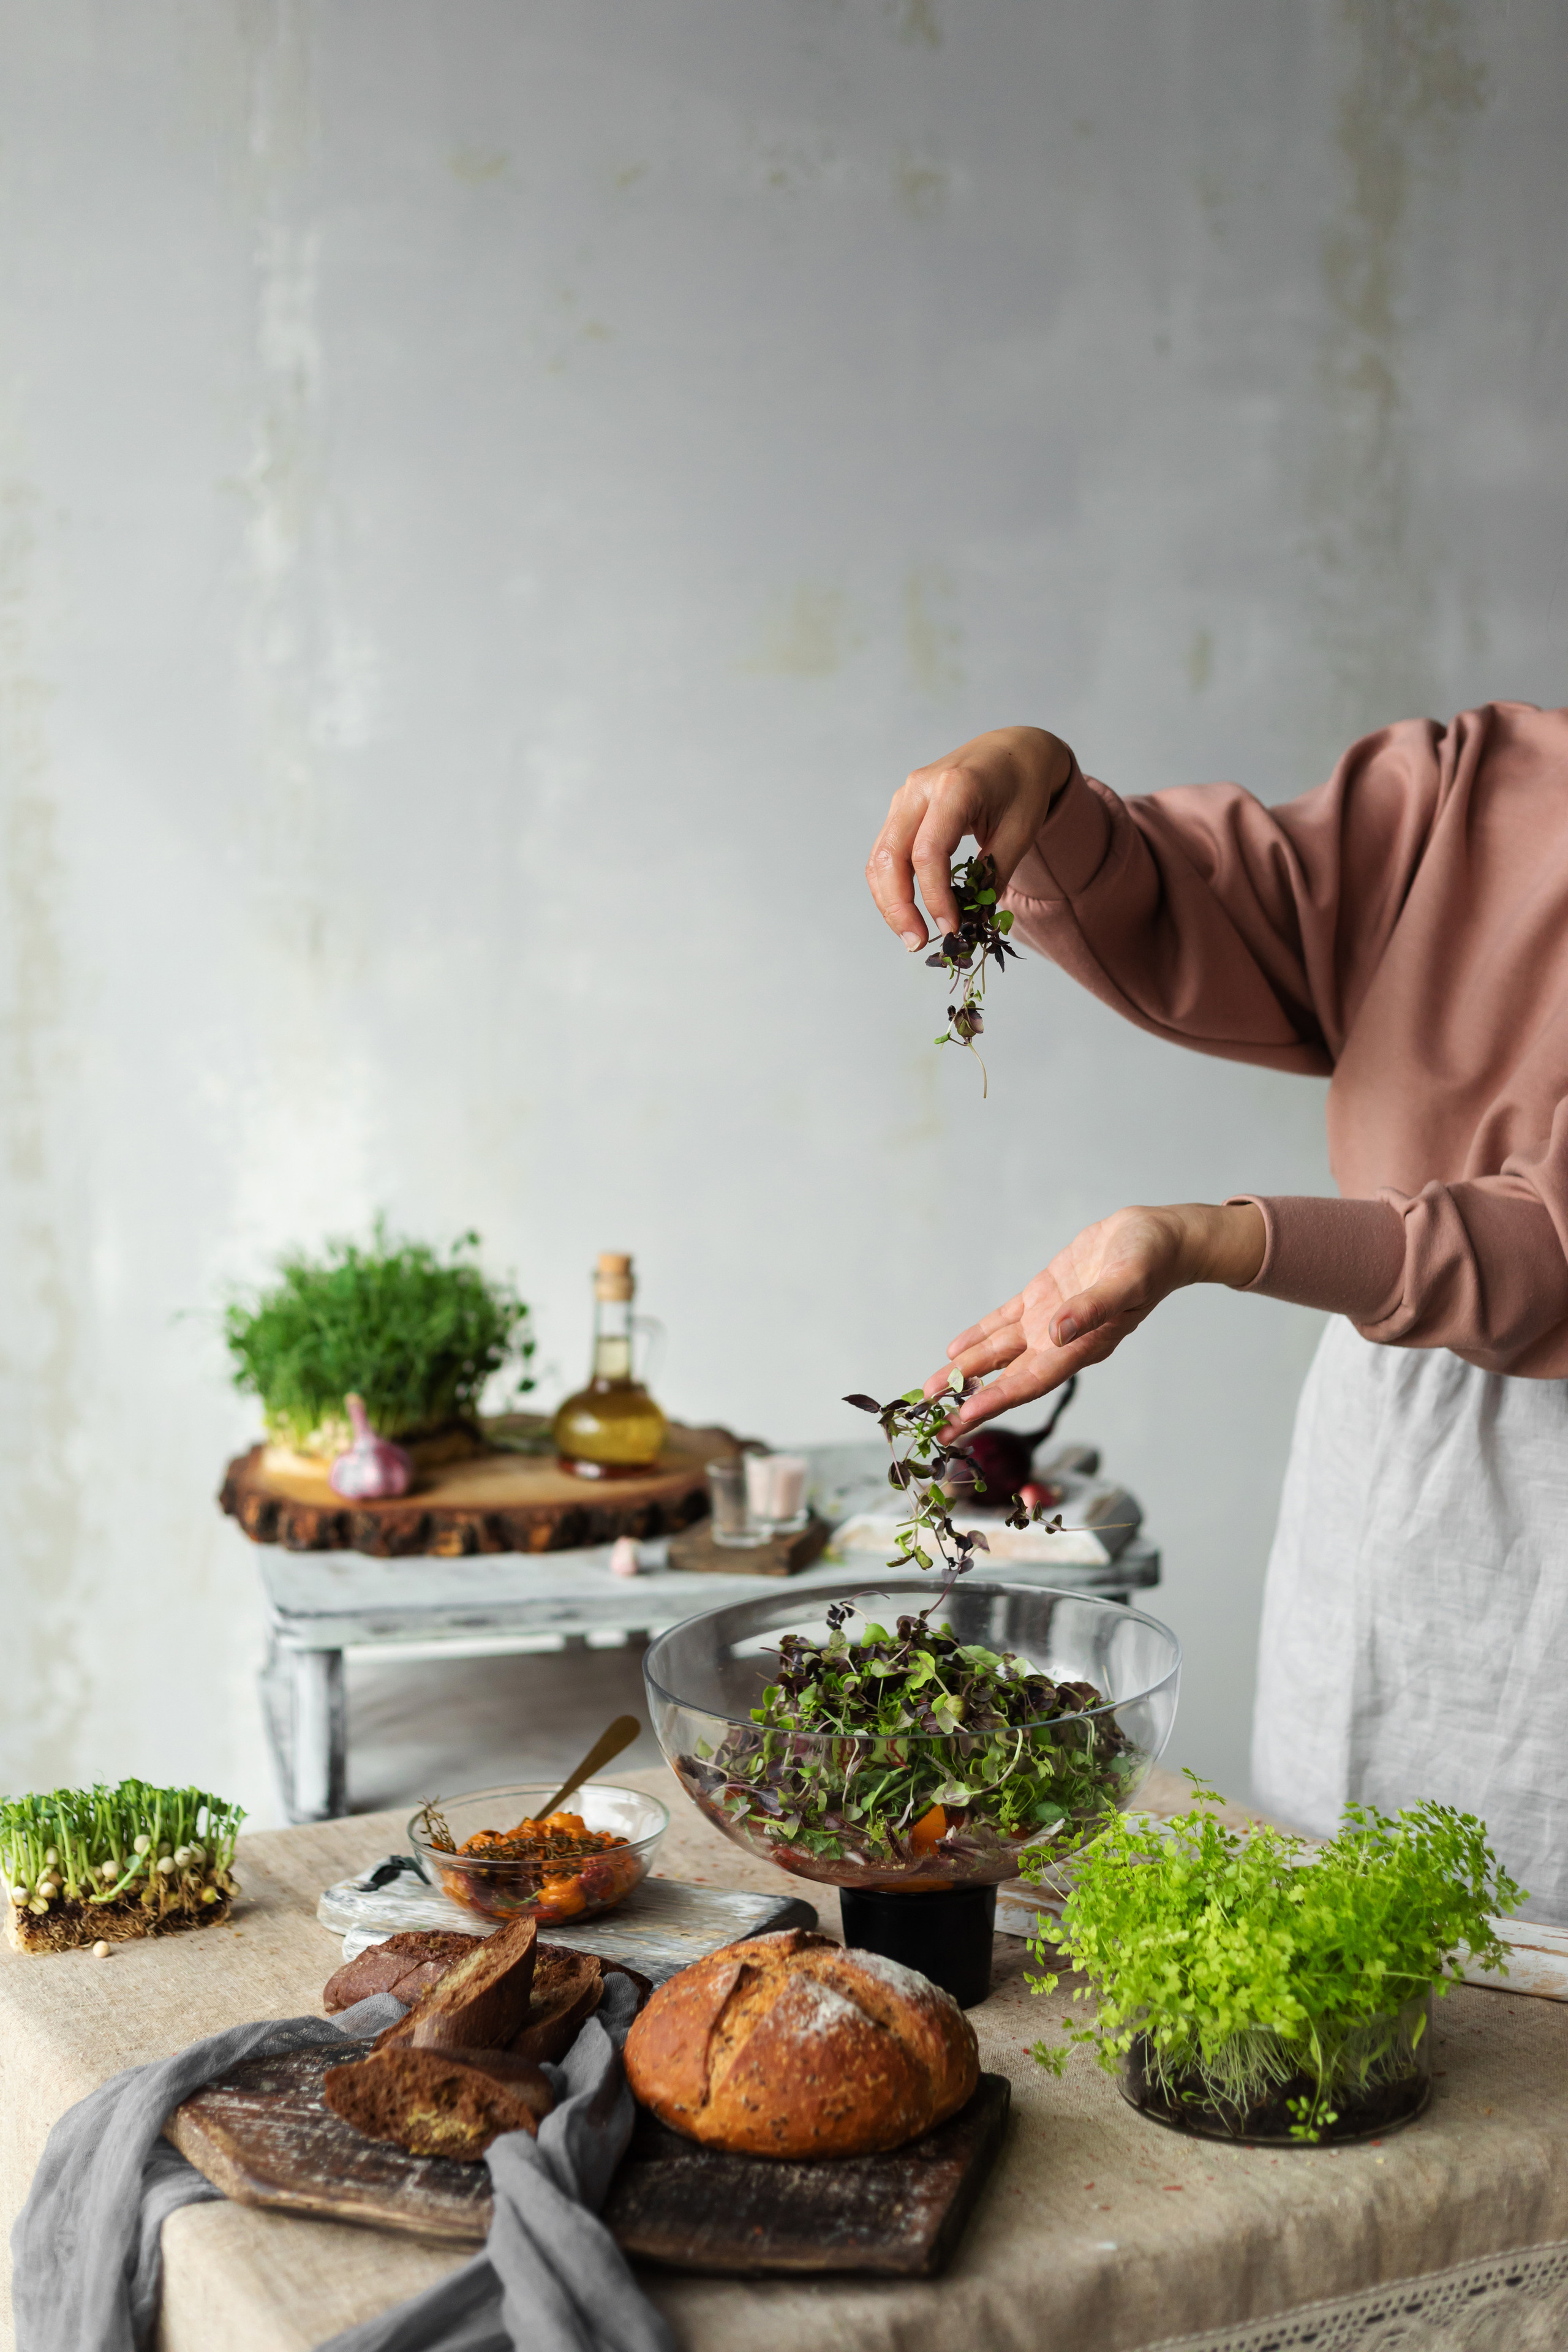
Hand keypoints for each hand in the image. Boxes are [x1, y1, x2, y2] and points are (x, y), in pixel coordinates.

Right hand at [866, 724, 1074, 948]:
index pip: (929, 852)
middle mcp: (919, 788)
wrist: (1013, 750)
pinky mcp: (901, 809)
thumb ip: (994, 875)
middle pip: (890, 856)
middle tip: (917, 943)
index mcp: (954, 787)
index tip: (951, 929)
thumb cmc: (1022, 788)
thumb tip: (971, 922)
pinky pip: (885, 853)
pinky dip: (892, 886)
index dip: (935, 897)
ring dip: (889, 902)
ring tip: (911, 935)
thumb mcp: (1021, 831)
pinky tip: (909, 912)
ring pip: (880, 858)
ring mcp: (905, 796)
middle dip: (899, 907)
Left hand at [925, 1202, 1266, 1433]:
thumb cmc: (1151, 1261)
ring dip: (966, 1371)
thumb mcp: (1127, 1280)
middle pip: (1006, 1379)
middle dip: (969, 1400)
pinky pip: (1004, 1321)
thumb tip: (1057, 1332)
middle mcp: (1060, 1341)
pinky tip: (955, 1350)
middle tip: (933, 1423)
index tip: (960, 1420)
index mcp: (1081, 1346)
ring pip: (999, 1353)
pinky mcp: (1044, 1294)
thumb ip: (1093, 1308)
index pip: (1028, 1383)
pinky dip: (980, 1336)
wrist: (1161, 1239)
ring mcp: (1050, 1319)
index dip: (993, 1402)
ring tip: (932, 1390)